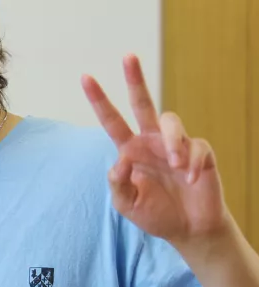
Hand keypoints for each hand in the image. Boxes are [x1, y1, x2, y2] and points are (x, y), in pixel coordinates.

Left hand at [81, 54, 231, 248]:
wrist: (188, 229)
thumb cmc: (155, 213)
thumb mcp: (126, 203)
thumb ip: (117, 183)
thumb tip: (119, 161)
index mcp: (130, 150)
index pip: (112, 121)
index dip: (100, 100)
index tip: (86, 77)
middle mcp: (151, 141)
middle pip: (142, 103)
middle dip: (135, 79)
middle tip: (128, 56)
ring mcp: (176, 145)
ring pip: (171, 121)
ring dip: (172, 143)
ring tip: (176, 167)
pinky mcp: (200, 152)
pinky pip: (195, 147)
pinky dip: (192, 163)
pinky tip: (191, 179)